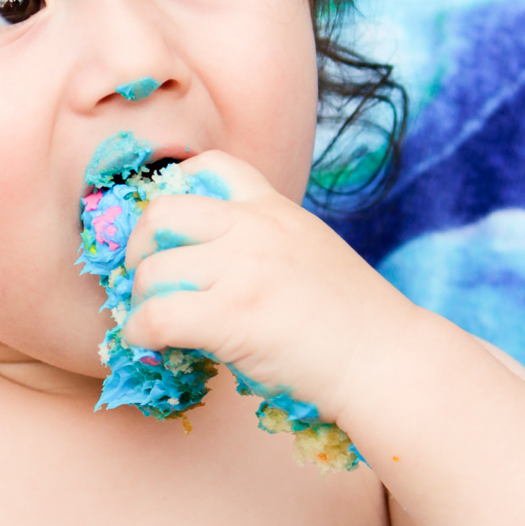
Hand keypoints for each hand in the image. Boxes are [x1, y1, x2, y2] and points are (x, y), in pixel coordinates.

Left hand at [121, 151, 413, 425]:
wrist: (386, 360)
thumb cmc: (353, 322)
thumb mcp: (310, 252)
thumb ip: (262, 243)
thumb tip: (203, 265)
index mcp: (274, 208)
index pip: (209, 165)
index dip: (171, 195)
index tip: (165, 235)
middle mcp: (254, 227)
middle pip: (161, 214)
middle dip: (138, 249)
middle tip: (145, 283)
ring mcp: (242, 268)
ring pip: (152, 272)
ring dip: (141, 303)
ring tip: (156, 327)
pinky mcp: (232, 315)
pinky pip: (155, 317)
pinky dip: (141, 334)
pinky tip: (154, 347)